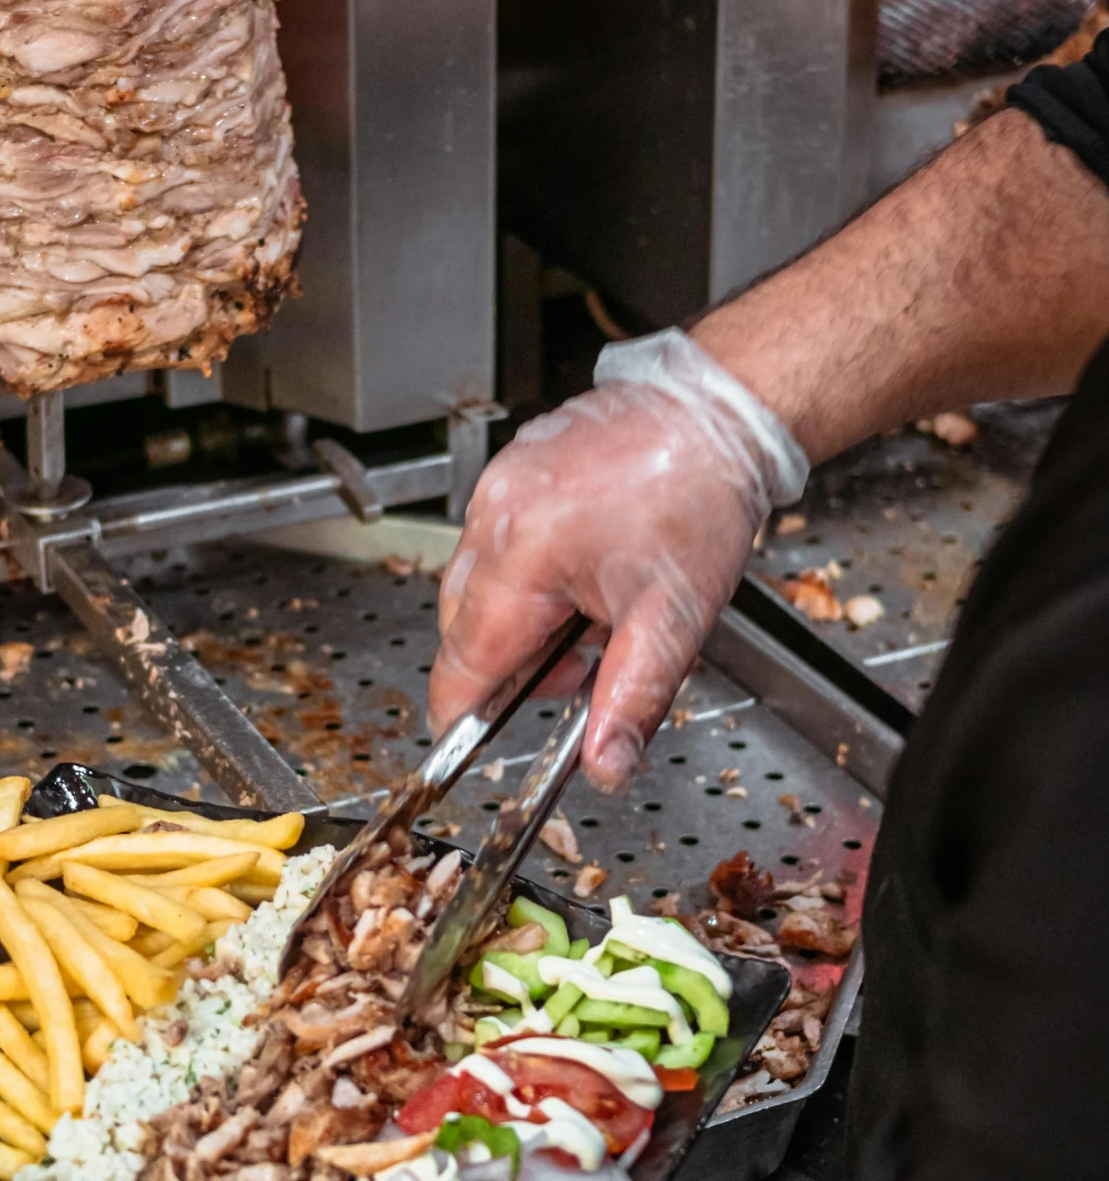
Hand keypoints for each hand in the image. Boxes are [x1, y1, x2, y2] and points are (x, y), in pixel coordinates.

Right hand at [429, 329, 806, 791]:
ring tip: (588, 613)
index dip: (463, 710)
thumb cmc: (700, 500)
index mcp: (522, 556)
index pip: (464, 660)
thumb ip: (630, 700)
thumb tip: (604, 766)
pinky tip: (581, 569)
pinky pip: (493, 537)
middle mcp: (496, 513)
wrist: (719, 414)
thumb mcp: (672, 620)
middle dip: (507, 662)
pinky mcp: (514, 465)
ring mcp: (500, 483)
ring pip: (476, 580)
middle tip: (578, 666)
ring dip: (517, 616)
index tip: (466, 737)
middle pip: (461, 624)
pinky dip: (524, 570)